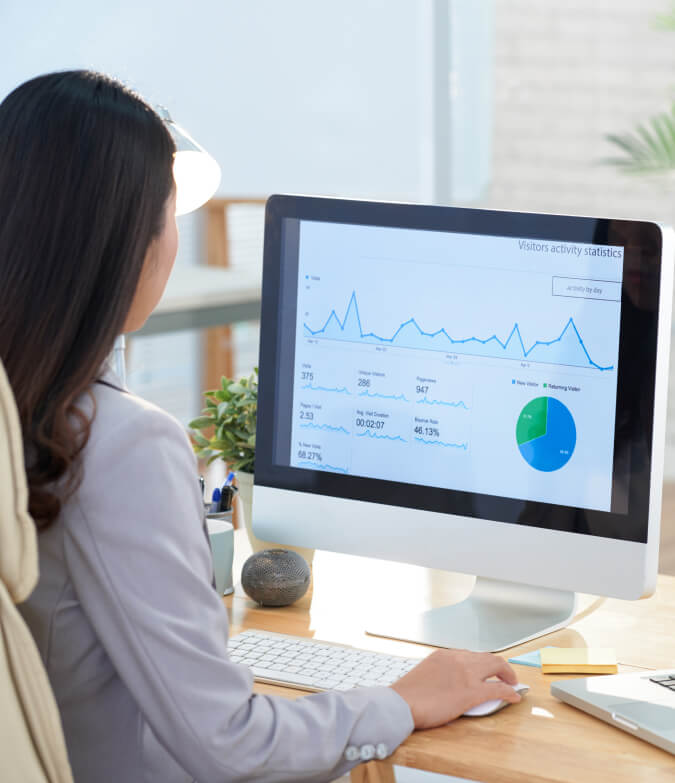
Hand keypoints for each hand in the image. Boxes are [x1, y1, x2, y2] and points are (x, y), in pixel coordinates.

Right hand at [390, 648, 520, 729]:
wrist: (401, 704)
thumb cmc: (408, 695)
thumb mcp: (425, 674)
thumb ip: (440, 673)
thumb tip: (448, 683)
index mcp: (444, 655)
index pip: (470, 655)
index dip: (482, 663)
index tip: (487, 670)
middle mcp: (457, 659)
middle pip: (487, 657)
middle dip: (500, 666)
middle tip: (506, 675)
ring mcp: (466, 674)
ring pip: (495, 667)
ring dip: (507, 674)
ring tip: (512, 683)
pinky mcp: (471, 692)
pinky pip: (497, 689)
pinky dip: (509, 691)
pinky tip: (514, 697)